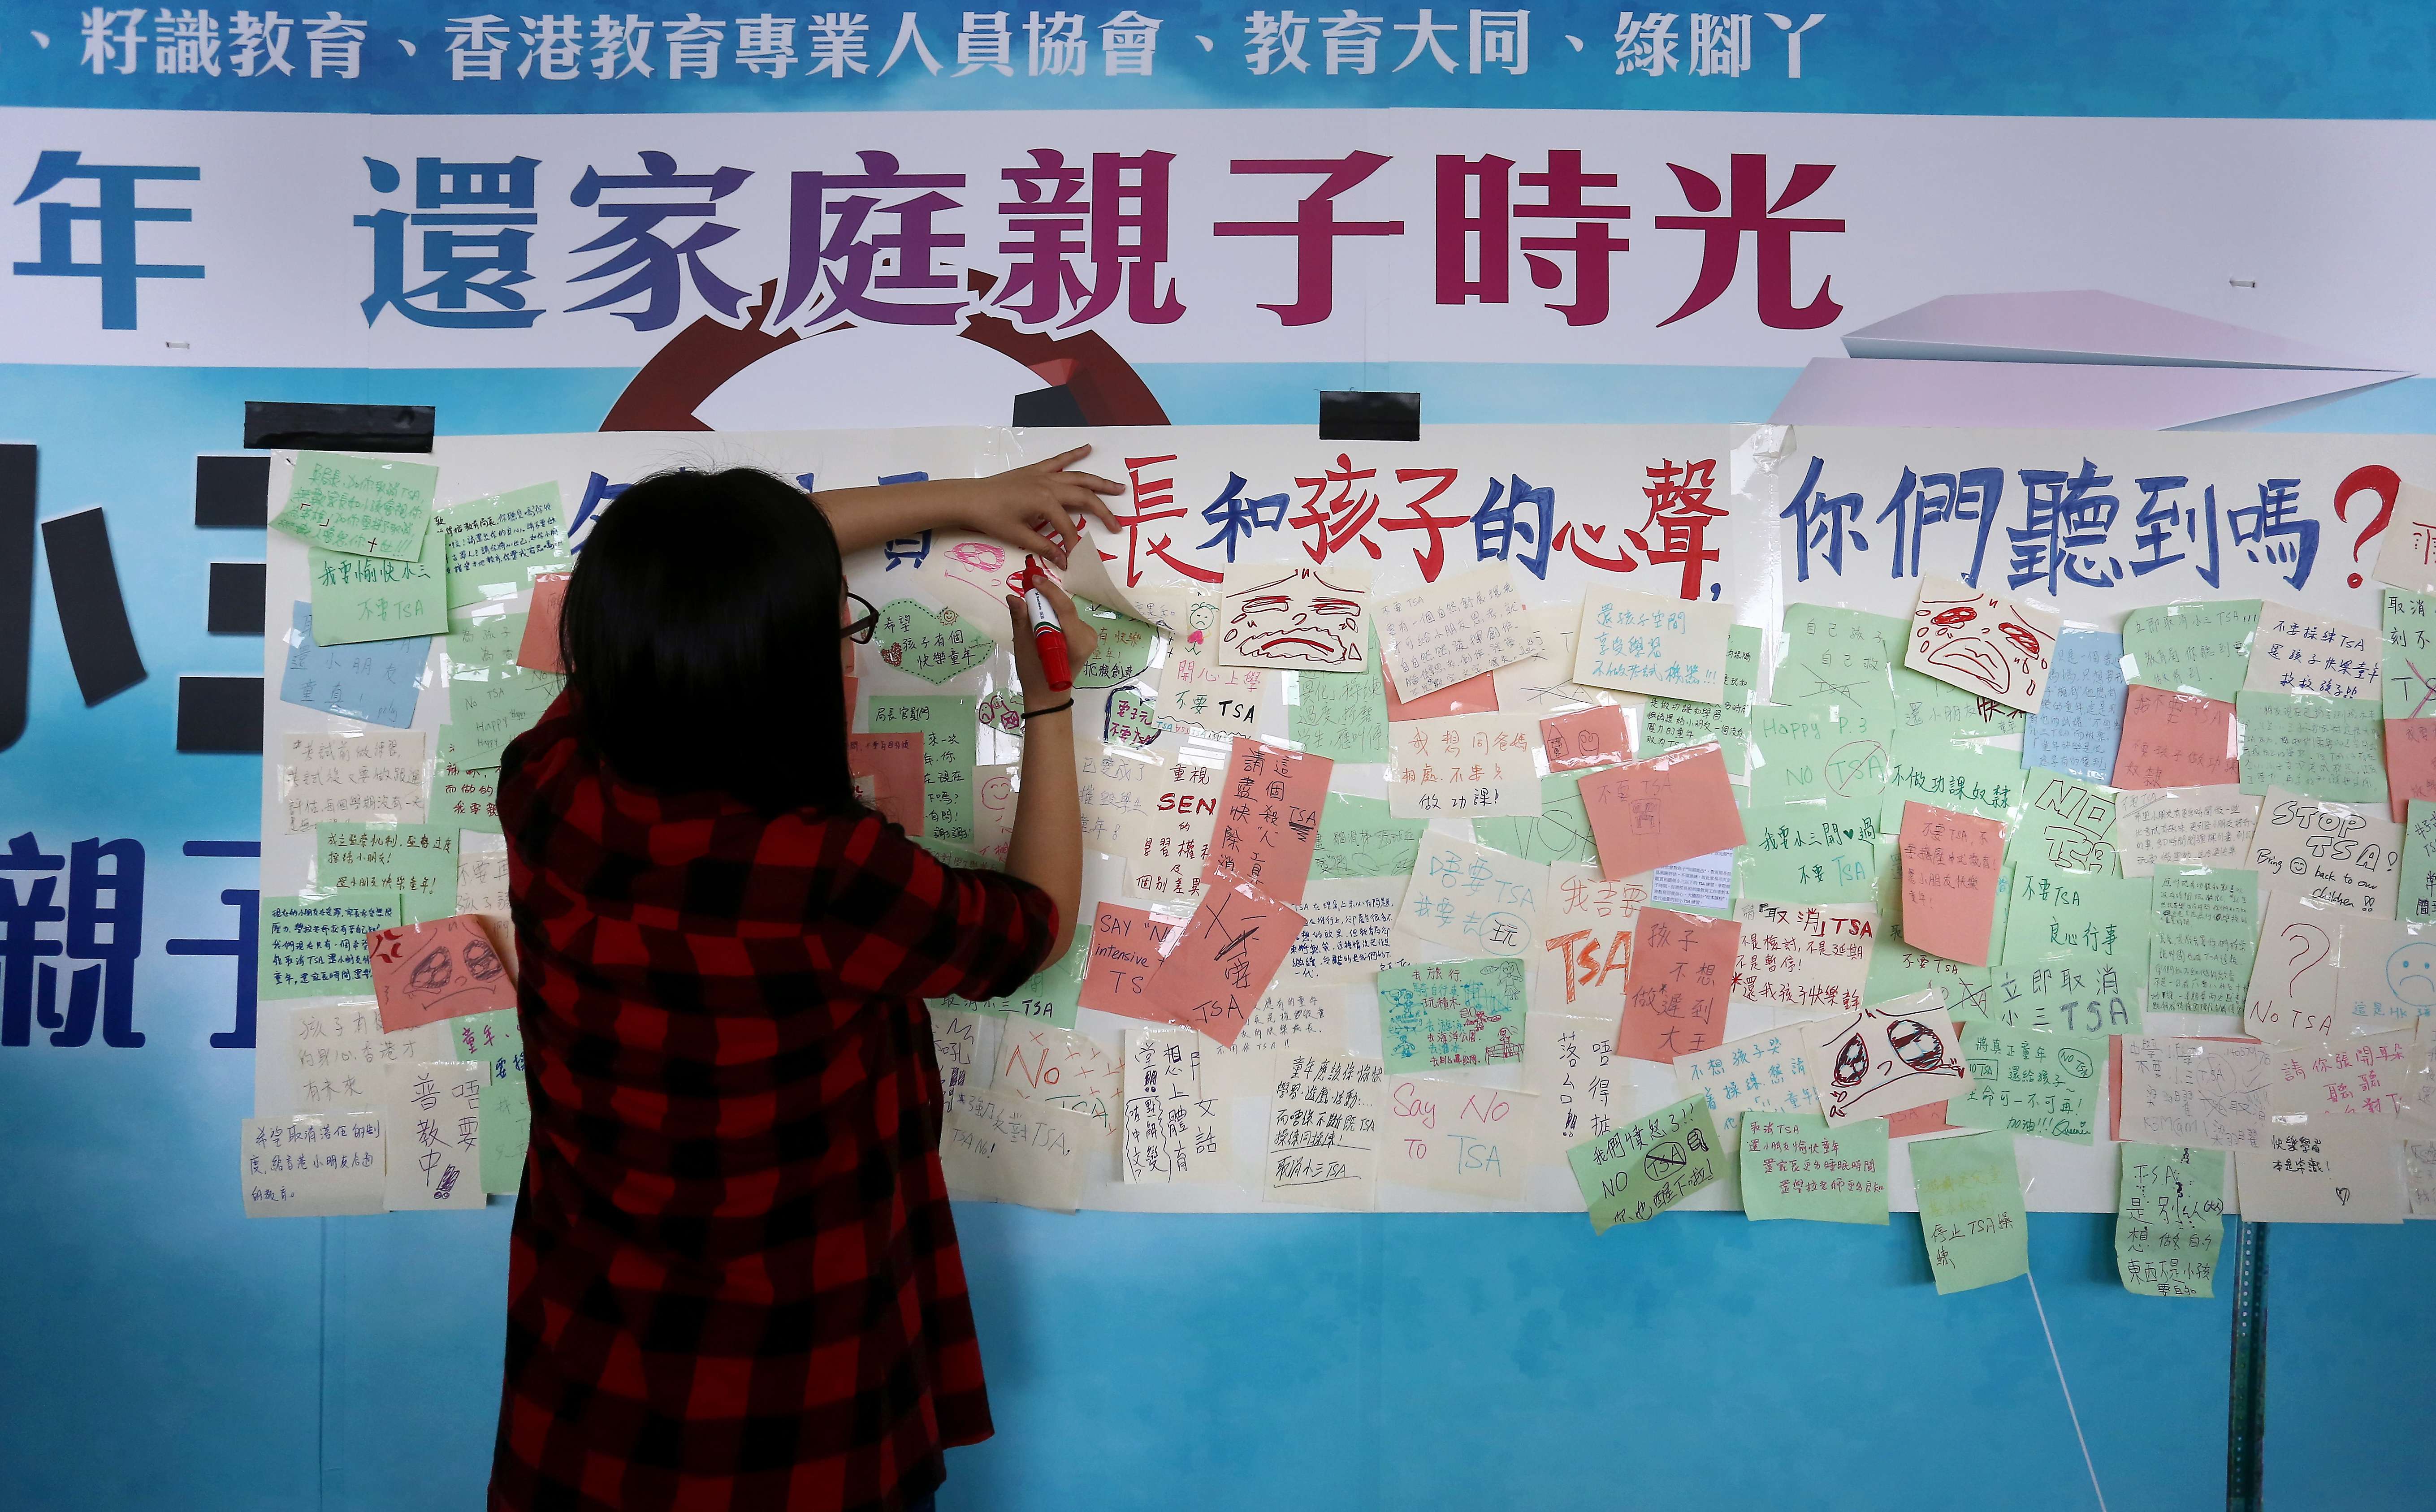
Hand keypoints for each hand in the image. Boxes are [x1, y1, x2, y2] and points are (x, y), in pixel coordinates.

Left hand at [952, 446, 1121, 567]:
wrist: (970, 498)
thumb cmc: (991, 518)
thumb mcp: (1018, 536)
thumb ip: (1043, 546)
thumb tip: (1064, 561)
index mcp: (1045, 502)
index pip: (1067, 526)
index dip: (1073, 544)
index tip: (1074, 559)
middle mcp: (1049, 485)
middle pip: (1083, 497)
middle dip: (1103, 511)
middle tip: (1118, 525)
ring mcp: (1043, 475)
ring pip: (1078, 477)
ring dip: (1099, 482)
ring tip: (1119, 488)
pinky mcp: (1036, 470)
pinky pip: (1059, 460)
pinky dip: (1074, 454)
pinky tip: (1088, 448)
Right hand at [1006, 574, 1099, 710]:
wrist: (1048, 695)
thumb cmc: (1035, 675)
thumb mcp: (1024, 647)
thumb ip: (1021, 620)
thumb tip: (1013, 597)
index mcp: (1077, 642)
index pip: (1065, 609)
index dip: (1049, 591)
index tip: (1033, 579)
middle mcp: (1087, 637)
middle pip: (1065, 608)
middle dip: (1046, 596)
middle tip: (1027, 582)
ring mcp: (1088, 636)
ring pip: (1065, 612)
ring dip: (1048, 605)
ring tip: (1030, 600)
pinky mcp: (1083, 636)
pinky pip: (1066, 618)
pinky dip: (1052, 614)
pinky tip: (1040, 616)